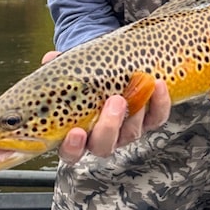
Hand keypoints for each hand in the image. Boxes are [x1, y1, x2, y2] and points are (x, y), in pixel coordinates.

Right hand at [42, 51, 170, 162]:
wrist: (114, 66)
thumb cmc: (88, 75)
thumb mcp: (73, 70)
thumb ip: (60, 67)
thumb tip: (49, 58)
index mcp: (78, 131)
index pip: (71, 151)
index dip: (73, 146)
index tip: (76, 131)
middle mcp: (102, 136)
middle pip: (104, 146)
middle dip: (110, 126)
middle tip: (115, 101)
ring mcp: (126, 129)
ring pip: (131, 133)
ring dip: (136, 112)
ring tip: (138, 85)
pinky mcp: (149, 119)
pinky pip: (156, 118)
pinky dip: (160, 103)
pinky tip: (158, 84)